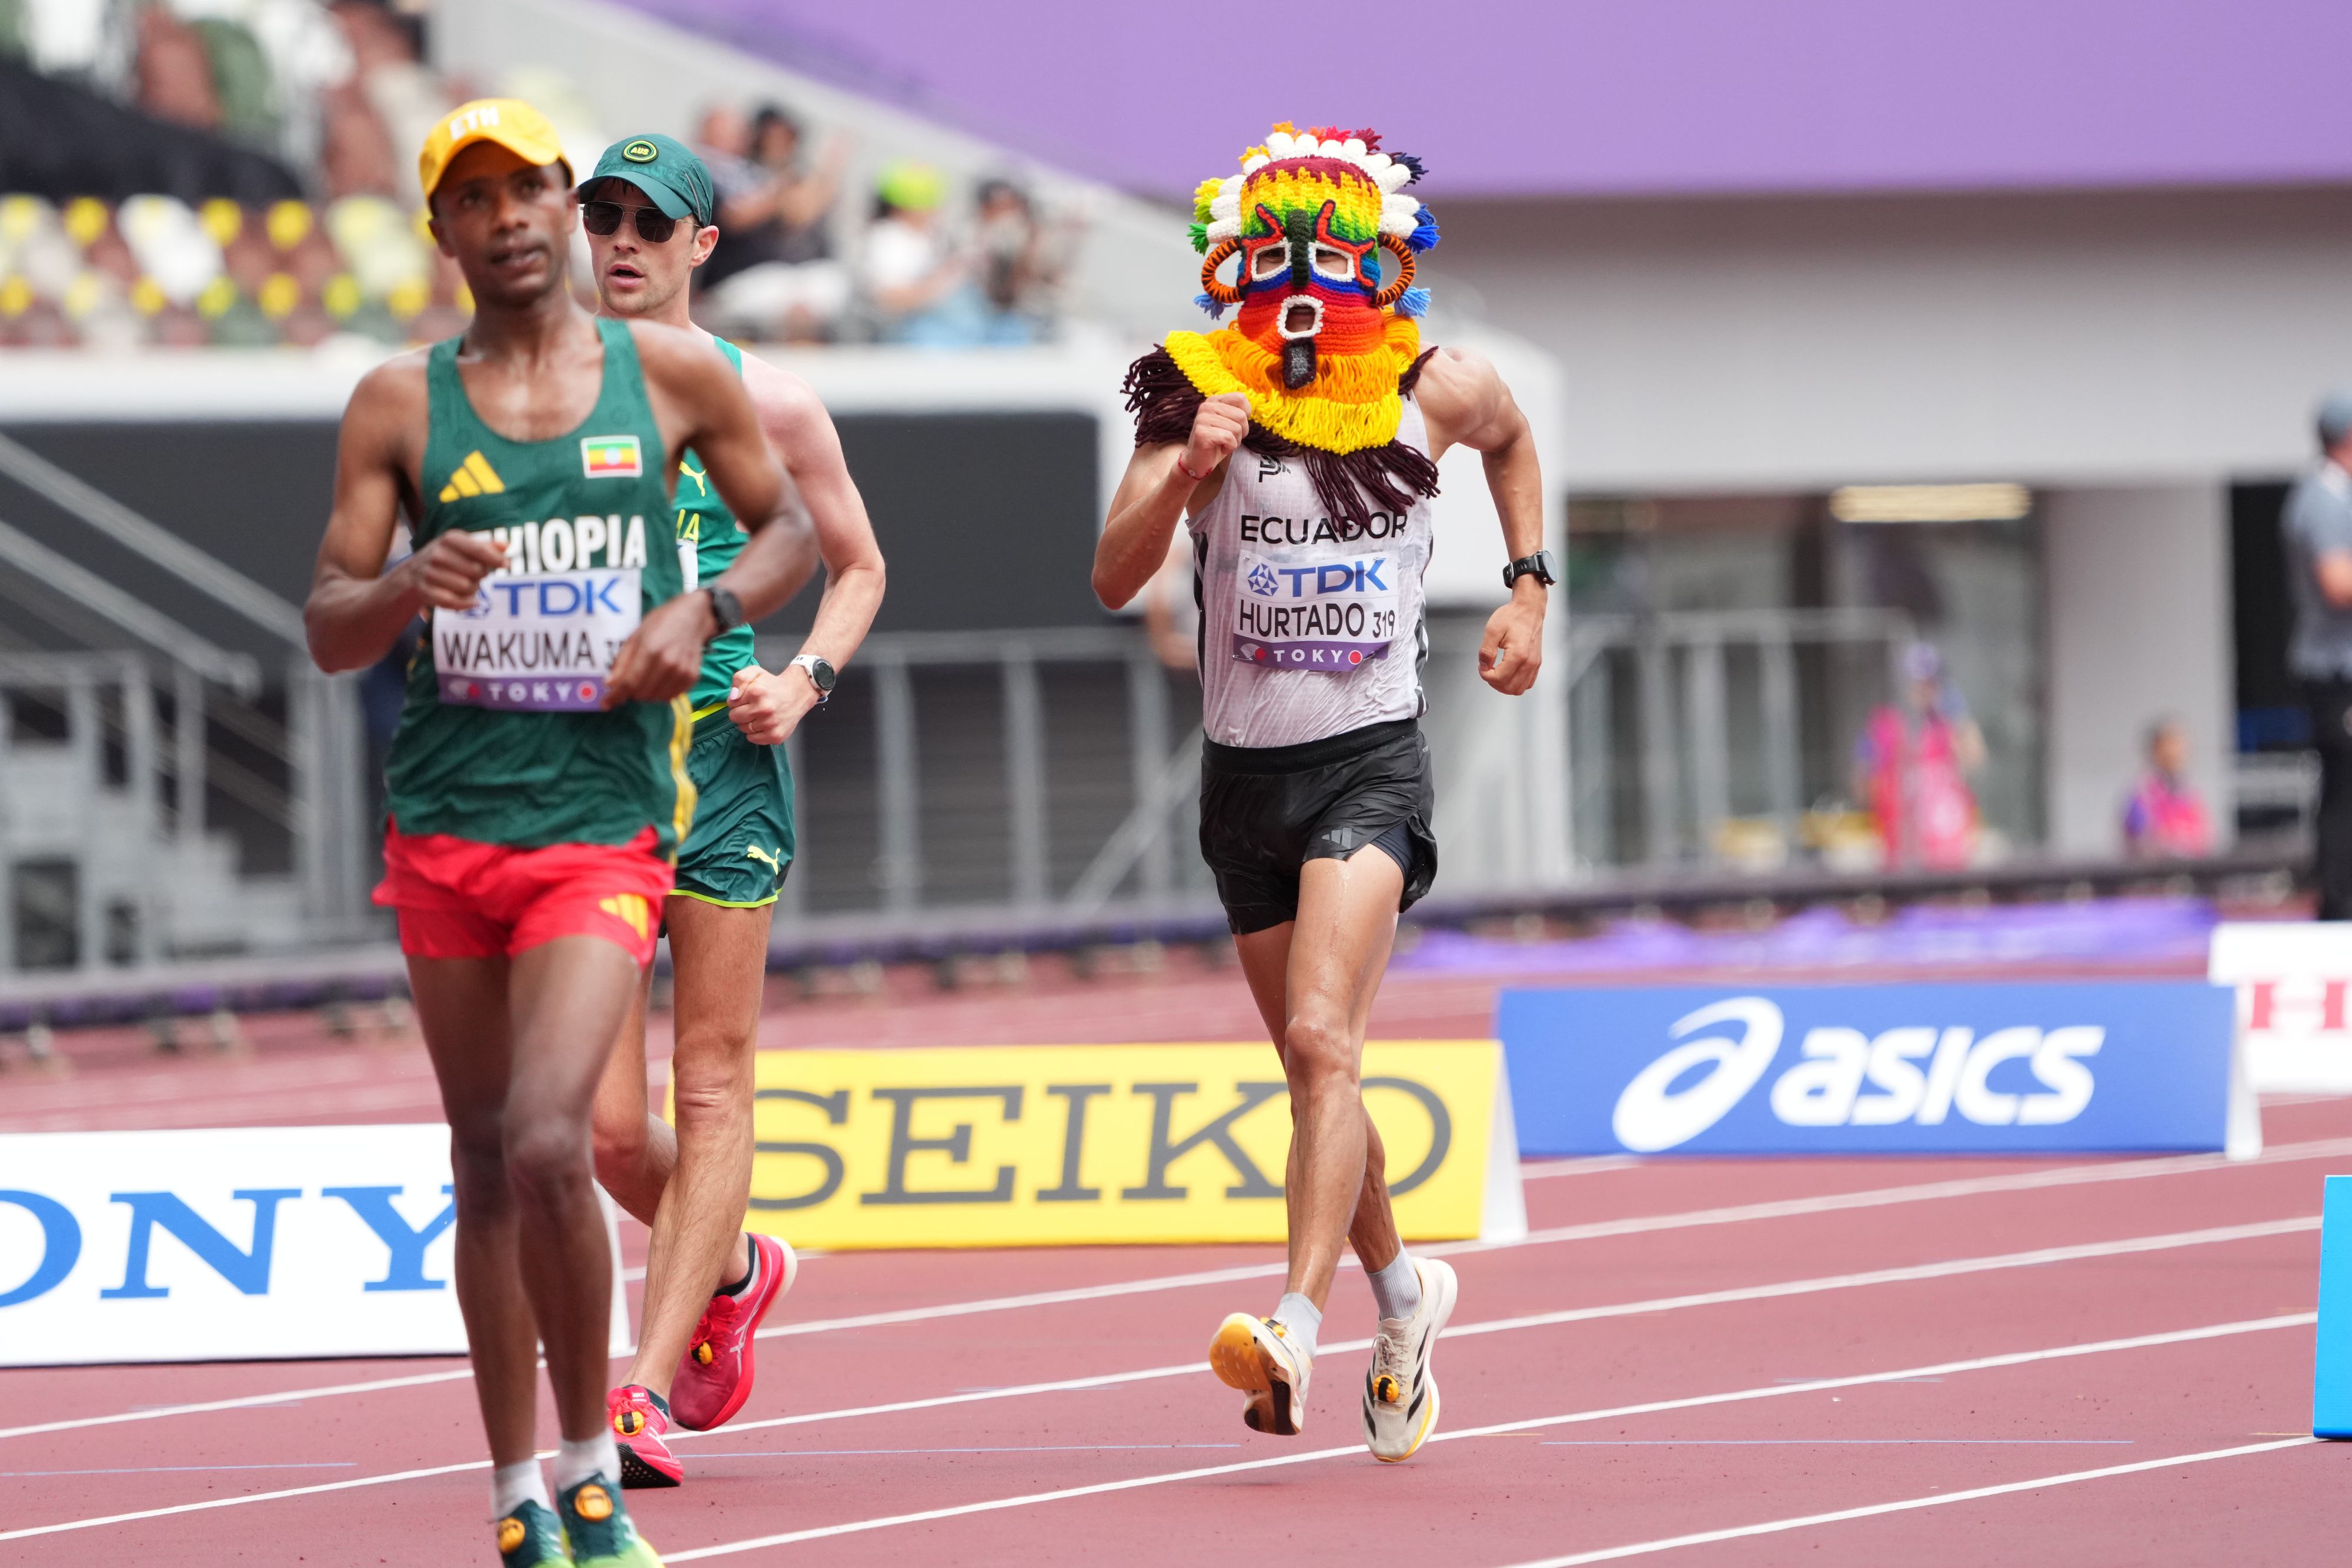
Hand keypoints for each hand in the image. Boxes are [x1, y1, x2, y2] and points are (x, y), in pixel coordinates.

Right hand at [407, 529, 507, 610]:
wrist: (413, 572)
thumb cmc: (448, 556)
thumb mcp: (464, 546)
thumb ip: (486, 546)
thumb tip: (507, 545)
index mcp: (450, 539)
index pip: (478, 550)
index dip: (495, 558)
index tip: (506, 564)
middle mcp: (438, 553)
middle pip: (476, 571)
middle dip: (481, 575)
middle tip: (476, 575)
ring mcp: (430, 572)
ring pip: (467, 587)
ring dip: (473, 589)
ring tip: (467, 585)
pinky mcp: (425, 590)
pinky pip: (453, 601)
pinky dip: (465, 603)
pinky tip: (471, 601)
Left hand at [603, 591, 715, 707]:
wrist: (693, 617)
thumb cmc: (661, 622)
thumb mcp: (636, 636)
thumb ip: (623, 661)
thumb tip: (610, 684)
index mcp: (651, 650)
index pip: (629, 683)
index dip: (615, 696)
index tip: (606, 704)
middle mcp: (668, 664)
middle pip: (641, 694)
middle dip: (632, 690)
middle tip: (633, 678)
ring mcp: (682, 672)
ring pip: (656, 698)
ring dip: (647, 692)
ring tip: (648, 676)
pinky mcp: (692, 678)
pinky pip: (670, 696)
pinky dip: (661, 692)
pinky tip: (661, 678)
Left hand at [727, 662, 820, 744]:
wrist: (798, 693)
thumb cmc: (772, 683)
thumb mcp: (754, 672)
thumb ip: (739, 680)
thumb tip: (732, 698)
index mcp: (756, 692)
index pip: (731, 704)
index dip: (738, 701)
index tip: (747, 699)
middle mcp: (764, 709)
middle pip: (735, 718)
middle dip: (740, 712)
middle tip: (752, 708)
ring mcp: (770, 724)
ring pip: (743, 729)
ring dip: (748, 723)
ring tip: (759, 715)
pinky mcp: (776, 736)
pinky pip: (753, 739)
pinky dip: (755, 734)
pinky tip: (763, 724)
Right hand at [1183, 392, 1249, 479]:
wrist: (1198, 461)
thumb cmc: (1217, 442)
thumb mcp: (1229, 423)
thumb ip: (1236, 412)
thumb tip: (1249, 410)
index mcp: (1214, 401)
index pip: (1240, 398)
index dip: (1246, 414)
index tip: (1236, 425)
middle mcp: (1206, 406)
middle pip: (1241, 415)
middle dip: (1241, 432)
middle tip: (1229, 439)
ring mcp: (1202, 419)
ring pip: (1236, 428)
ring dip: (1235, 441)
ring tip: (1223, 444)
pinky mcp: (1202, 433)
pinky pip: (1229, 438)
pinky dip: (1229, 448)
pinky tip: (1220, 448)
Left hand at [1478, 585, 1545, 695]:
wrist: (1529, 609)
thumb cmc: (1512, 616)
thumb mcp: (1492, 630)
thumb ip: (1486, 651)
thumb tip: (1483, 666)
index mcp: (1518, 654)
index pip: (1499, 678)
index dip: (1485, 675)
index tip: (1482, 666)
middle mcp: (1529, 662)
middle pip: (1509, 688)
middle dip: (1494, 682)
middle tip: (1487, 670)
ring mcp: (1535, 663)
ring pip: (1519, 689)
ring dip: (1504, 686)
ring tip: (1496, 673)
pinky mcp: (1537, 663)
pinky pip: (1527, 683)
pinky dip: (1515, 683)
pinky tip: (1507, 673)